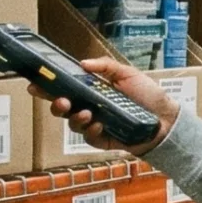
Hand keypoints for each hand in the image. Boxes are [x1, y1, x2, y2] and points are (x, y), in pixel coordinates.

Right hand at [52, 58, 175, 154]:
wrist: (166, 119)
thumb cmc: (148, 95)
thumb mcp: (128, 74)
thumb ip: (106, 66)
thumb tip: (83, 63)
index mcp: (91, 90)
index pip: (64, 87)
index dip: (47, 86)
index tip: (34, 83)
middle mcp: (88, 106)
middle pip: (61, 107)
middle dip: (55, 104)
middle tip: (61, 101)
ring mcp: (93, 124)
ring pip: (72, 123)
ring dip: (74, 118)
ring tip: (86, 113)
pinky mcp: (101, 139)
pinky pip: (88, 137)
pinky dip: (90, 131)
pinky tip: (98, 125)